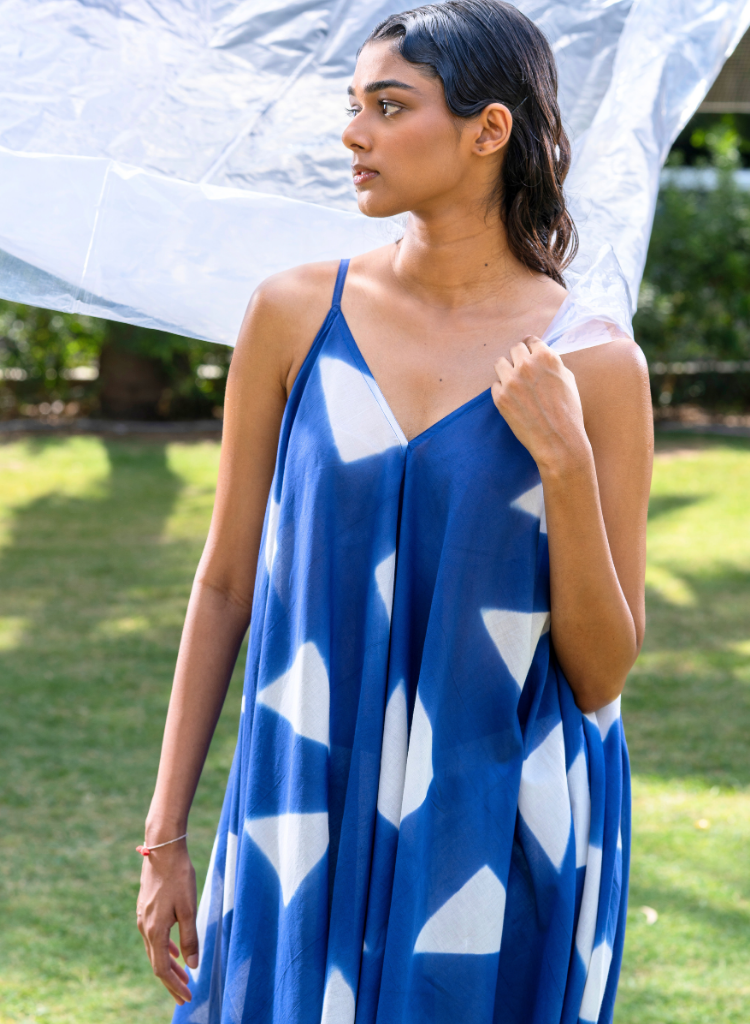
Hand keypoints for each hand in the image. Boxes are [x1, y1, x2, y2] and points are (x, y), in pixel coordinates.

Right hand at [136, 841, 197, 1004]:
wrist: (163, 849)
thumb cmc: (179, 876)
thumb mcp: (189, 908)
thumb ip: (190, 937)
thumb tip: (193, 965)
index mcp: (154, 930)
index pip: (161, 969)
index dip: (174, 986)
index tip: (187, 998)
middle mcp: (144, 927)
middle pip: (157, 963)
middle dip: (172, 981)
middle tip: (186, 995)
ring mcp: (143, 917)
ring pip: (155, 950)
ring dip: (169, 966)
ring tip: (184, 976)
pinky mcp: (146, 908)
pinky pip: (154, 936)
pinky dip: (165, 948)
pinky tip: (176, 951)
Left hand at [491, 337, 590, 474]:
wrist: (558, 440)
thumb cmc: (568, 411)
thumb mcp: (568, 379)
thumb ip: (551, 364)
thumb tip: (539, 356)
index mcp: (546, 357)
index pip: (531, 341)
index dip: (530, 348)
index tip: (528, 354)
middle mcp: (526, 365)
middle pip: (514, 349)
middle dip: (519, 359)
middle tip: (524, 372)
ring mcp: (511, 381)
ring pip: (500, 363)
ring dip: (507, 371)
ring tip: (515, 384)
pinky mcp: (500, 397)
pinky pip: (495, 385)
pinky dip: (503, 390)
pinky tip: (514, 401)